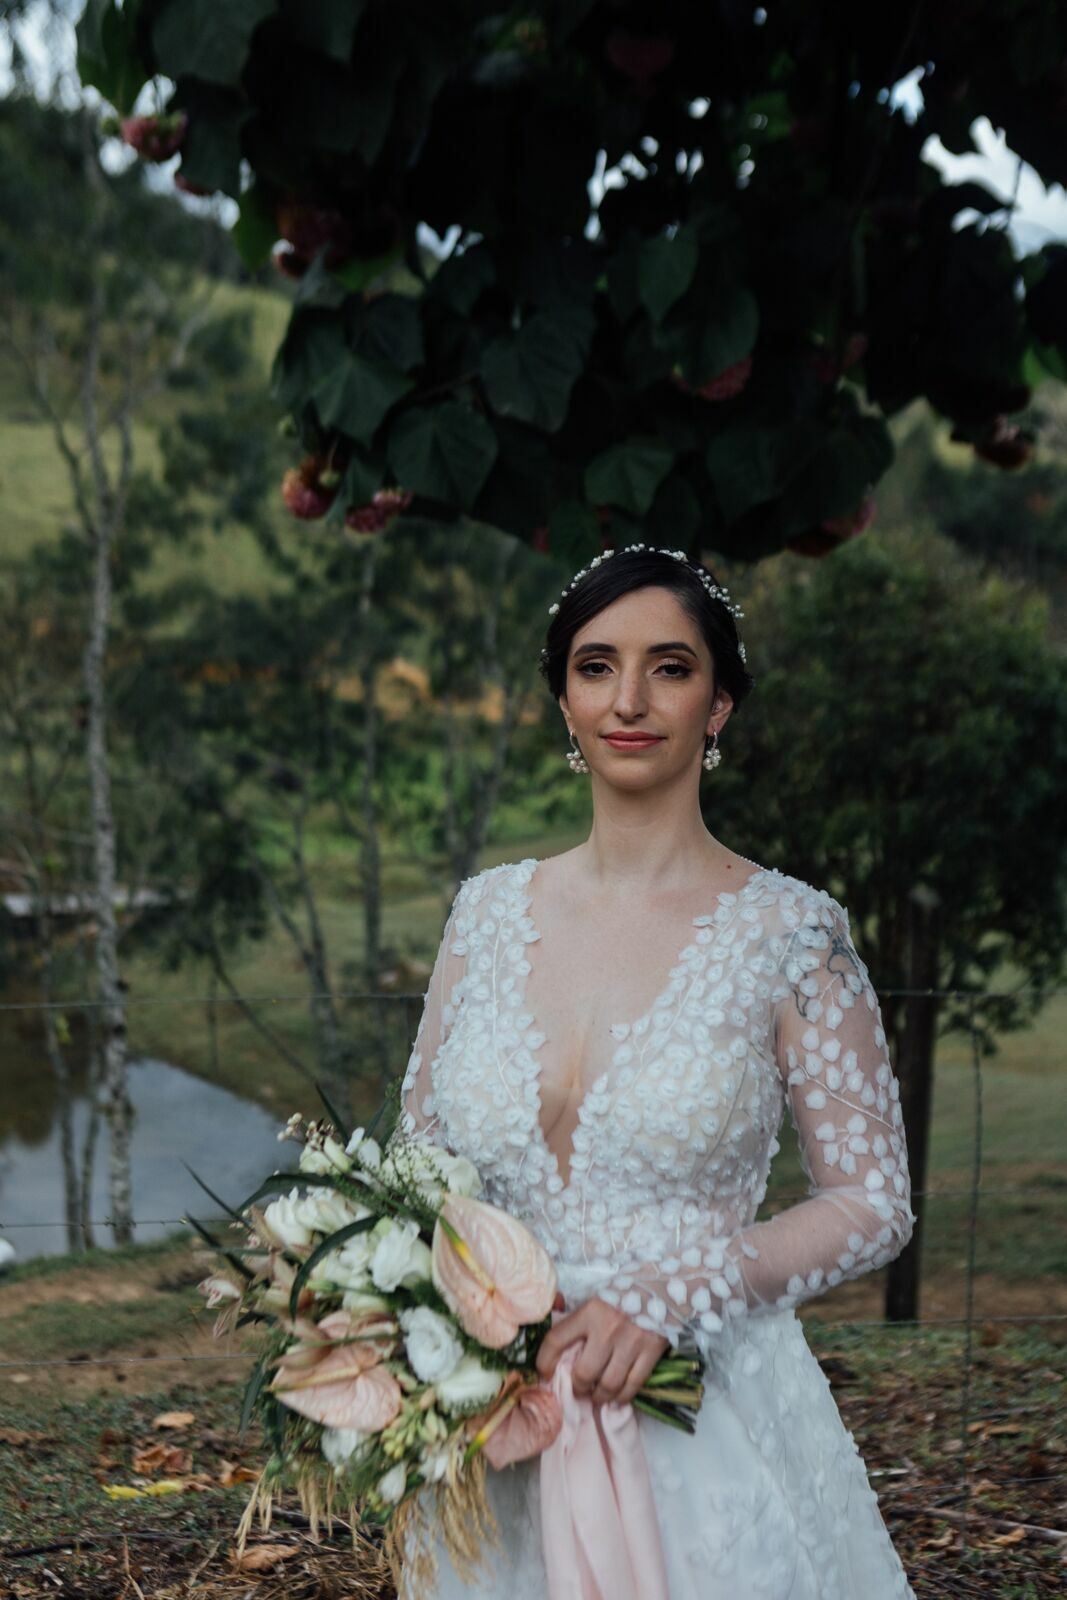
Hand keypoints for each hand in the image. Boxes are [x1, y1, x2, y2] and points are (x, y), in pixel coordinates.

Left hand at [536, 1294, 669, 1406]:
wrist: (663, 1284)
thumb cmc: (624, 1290)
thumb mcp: (596, 1295)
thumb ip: (577, 1314)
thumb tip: (556, 1328)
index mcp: (589, 1311)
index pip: (556, 1340)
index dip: (544, 1362)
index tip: (544, 1372)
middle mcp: (607, 1329)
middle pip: (585, 1373)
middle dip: (579, 1386)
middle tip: (579, 1388)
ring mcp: (631, 1342)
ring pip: (608, 1385)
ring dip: (599, 1396)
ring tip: (597, 1395)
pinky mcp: (651, 1352)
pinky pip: (633, 1385)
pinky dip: (622, 1396)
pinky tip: (617, 1396)